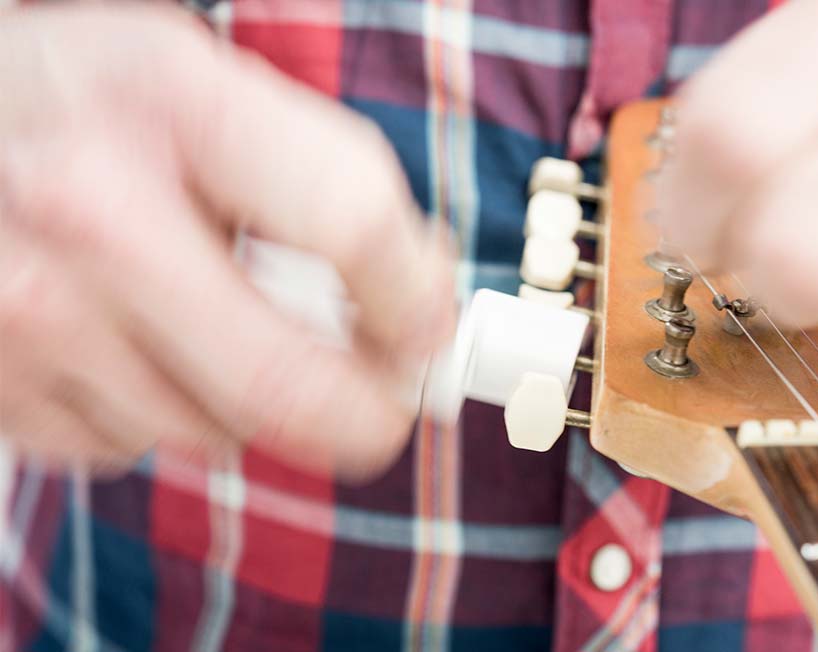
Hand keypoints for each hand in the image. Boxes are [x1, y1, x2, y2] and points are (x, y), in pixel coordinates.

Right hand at [0, 4, 453, 475]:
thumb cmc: (76, 103)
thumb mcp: (192, 81)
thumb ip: (315, 174)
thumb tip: (421, 291)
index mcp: (167, 98)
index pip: (350, 221)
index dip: (417, 295)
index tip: (431, 328)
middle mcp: (88, 209)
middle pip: (286, 384)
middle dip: (368, 415)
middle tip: (388, 407)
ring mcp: (28, 309)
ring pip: (214, 431)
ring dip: (250, 403)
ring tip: (214, 324)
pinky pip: (128, 447)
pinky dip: (160, 413)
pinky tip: (129, 343)